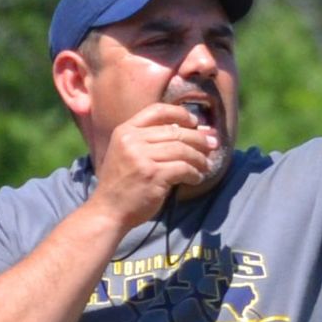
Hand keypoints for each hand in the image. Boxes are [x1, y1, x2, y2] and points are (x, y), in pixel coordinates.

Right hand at [88, 102, 218, 228]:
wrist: (108, 211)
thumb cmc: (122, 183)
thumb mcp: (126, 153)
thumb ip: (149, 140)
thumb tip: (189, 130)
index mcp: (125, 130)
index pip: (157, 110)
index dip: (180, 113)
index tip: (195, 122)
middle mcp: (132, 140)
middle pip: (175, 131)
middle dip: (199, 138)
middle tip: (213, 145)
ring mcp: (142, 157)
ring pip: (182, 149)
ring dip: (199, 158)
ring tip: (206, 165)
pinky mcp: (153, 175)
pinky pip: (183, 168)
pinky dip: (194, 173)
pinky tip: (196, 178)